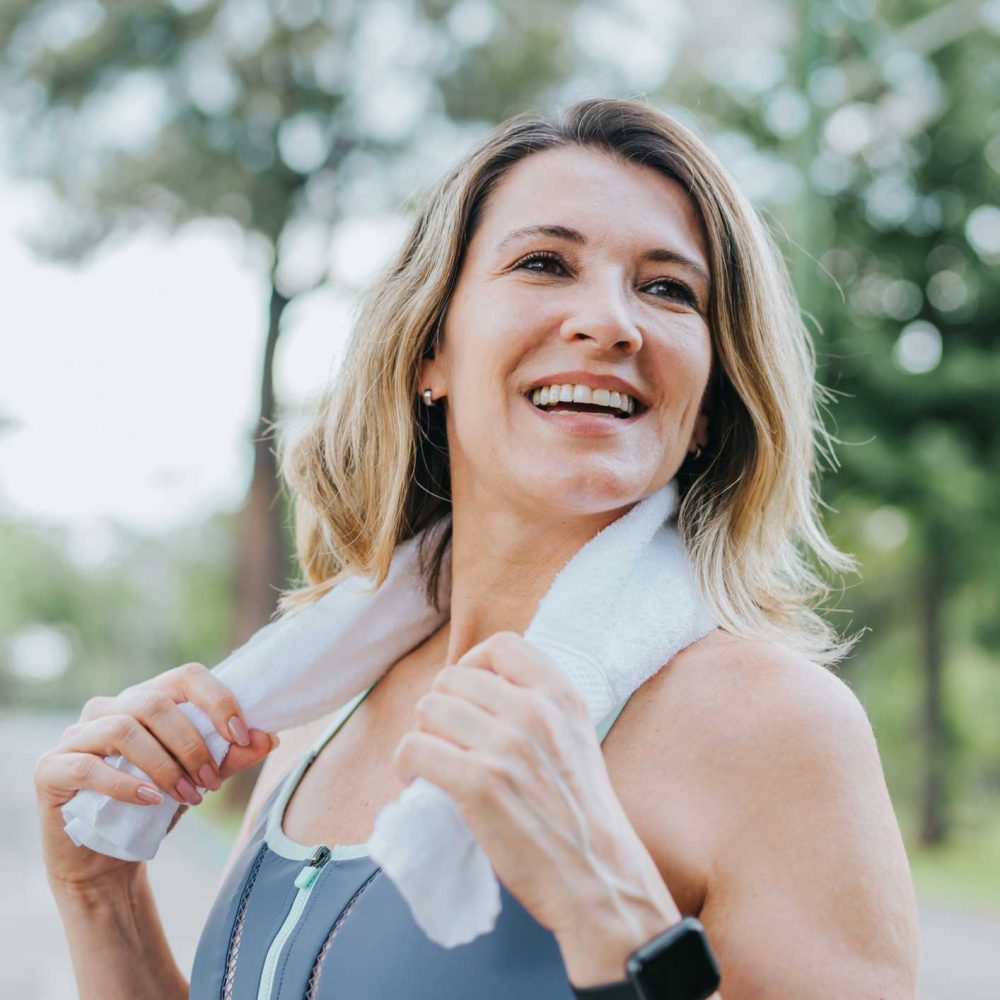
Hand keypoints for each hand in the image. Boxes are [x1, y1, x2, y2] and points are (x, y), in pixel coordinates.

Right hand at [35, 662, 278, 889]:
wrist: (107, 856)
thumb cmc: (156, 805)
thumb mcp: (199, 778)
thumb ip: (231, 756)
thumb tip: (268, 737)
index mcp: (147, 698)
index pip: (186, 676)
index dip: (217, 700)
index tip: (241, 735)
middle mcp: (109, 707)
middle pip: (156, 703)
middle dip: (193, 745)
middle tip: (211, 784)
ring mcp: (76, 735)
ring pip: (124, 729)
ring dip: (165, 766)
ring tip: (188, 797)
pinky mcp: (51, 768)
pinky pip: (88, 765)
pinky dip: (124, 783)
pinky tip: (150, 801)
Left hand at [391, 632, 678, 950]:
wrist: (598, 878)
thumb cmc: (583, 816)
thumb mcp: (578, 739)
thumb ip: (540, 708)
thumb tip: (481, 693)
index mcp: (561, 697)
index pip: (503, 645)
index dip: (473, 664)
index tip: (467, 694)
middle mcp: (534, 712)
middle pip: (453, 678)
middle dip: (441, 707)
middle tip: (445, 740)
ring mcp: (506, 746)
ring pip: (429, 709)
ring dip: (422, 735)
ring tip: (432, 762)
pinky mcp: (478, 783)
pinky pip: (414, 747)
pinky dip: (405, 763)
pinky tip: (416, 779)